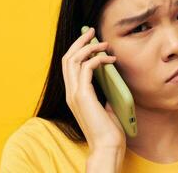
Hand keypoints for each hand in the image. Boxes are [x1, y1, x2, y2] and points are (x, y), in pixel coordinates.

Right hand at [61, 27, 125, 151]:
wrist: (107, 145)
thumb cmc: (108, 128)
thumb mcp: (104, 105)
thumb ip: (102, 91)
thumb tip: (109, 77)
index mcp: (74, 94)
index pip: (69, 65)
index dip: (77, 49)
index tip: (89, 39)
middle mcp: (70, 92)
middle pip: (68, 58)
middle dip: (80, 42)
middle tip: (92, 31)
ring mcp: (74, 94)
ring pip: (73, 60)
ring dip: (89, 48)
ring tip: (104, 44)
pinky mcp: (82, 96)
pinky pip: (86, 68)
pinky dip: (97, 59)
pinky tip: (109, 59)